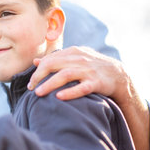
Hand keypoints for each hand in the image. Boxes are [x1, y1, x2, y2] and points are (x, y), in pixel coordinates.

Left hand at [29, 46, 149, 149]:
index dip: (38, 71)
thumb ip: (56, 59)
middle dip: (39, 76)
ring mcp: (88, 71)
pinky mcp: (97, 83)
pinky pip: (82, 88)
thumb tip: (36, 61)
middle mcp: (79, 59)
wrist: (119, 75)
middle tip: (31, 88)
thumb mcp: (75, 59)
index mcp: (73, 52)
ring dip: (50, 84)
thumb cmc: (92, 67)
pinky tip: (59, 97)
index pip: (50, 59)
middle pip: (53, 65)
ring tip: (38, 93)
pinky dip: (70, 92)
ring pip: (65, 75)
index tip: (31, 83)